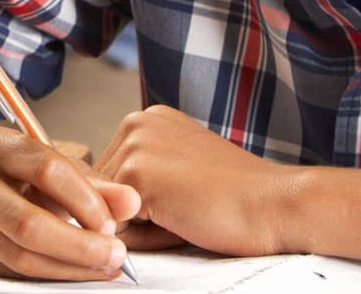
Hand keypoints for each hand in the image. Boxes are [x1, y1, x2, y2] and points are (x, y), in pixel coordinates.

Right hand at [0, 126, 141, 280]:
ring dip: (68, 267)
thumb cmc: (0, 169)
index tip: (113, 221)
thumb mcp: (41, 162)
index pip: (46, 169)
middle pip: (28, 223)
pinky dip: (49, 275)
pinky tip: (76, 272)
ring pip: (19, 255)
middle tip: (116, 254)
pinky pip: (10, 271)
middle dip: (80, 245)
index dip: (85, 199)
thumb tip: (131, 202)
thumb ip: (89, 182)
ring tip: (103, 267)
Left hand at [95, 105, 304, 256]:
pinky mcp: (136, 172)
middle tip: (188, 207)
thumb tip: (85, 217)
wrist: (275, 205)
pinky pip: (113, 226)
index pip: (107, 179)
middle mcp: (136, 123)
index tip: (185, 198)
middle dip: (133, 218)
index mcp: (147, 122)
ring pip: (103, 212)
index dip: (137, 208)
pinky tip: (182, 218)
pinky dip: (145, 238)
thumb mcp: (174, 181)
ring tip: (185, 212)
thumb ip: (129, 191)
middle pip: (99, 194)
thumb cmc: (233, 202)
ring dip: (138, 229)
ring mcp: (134, 144)